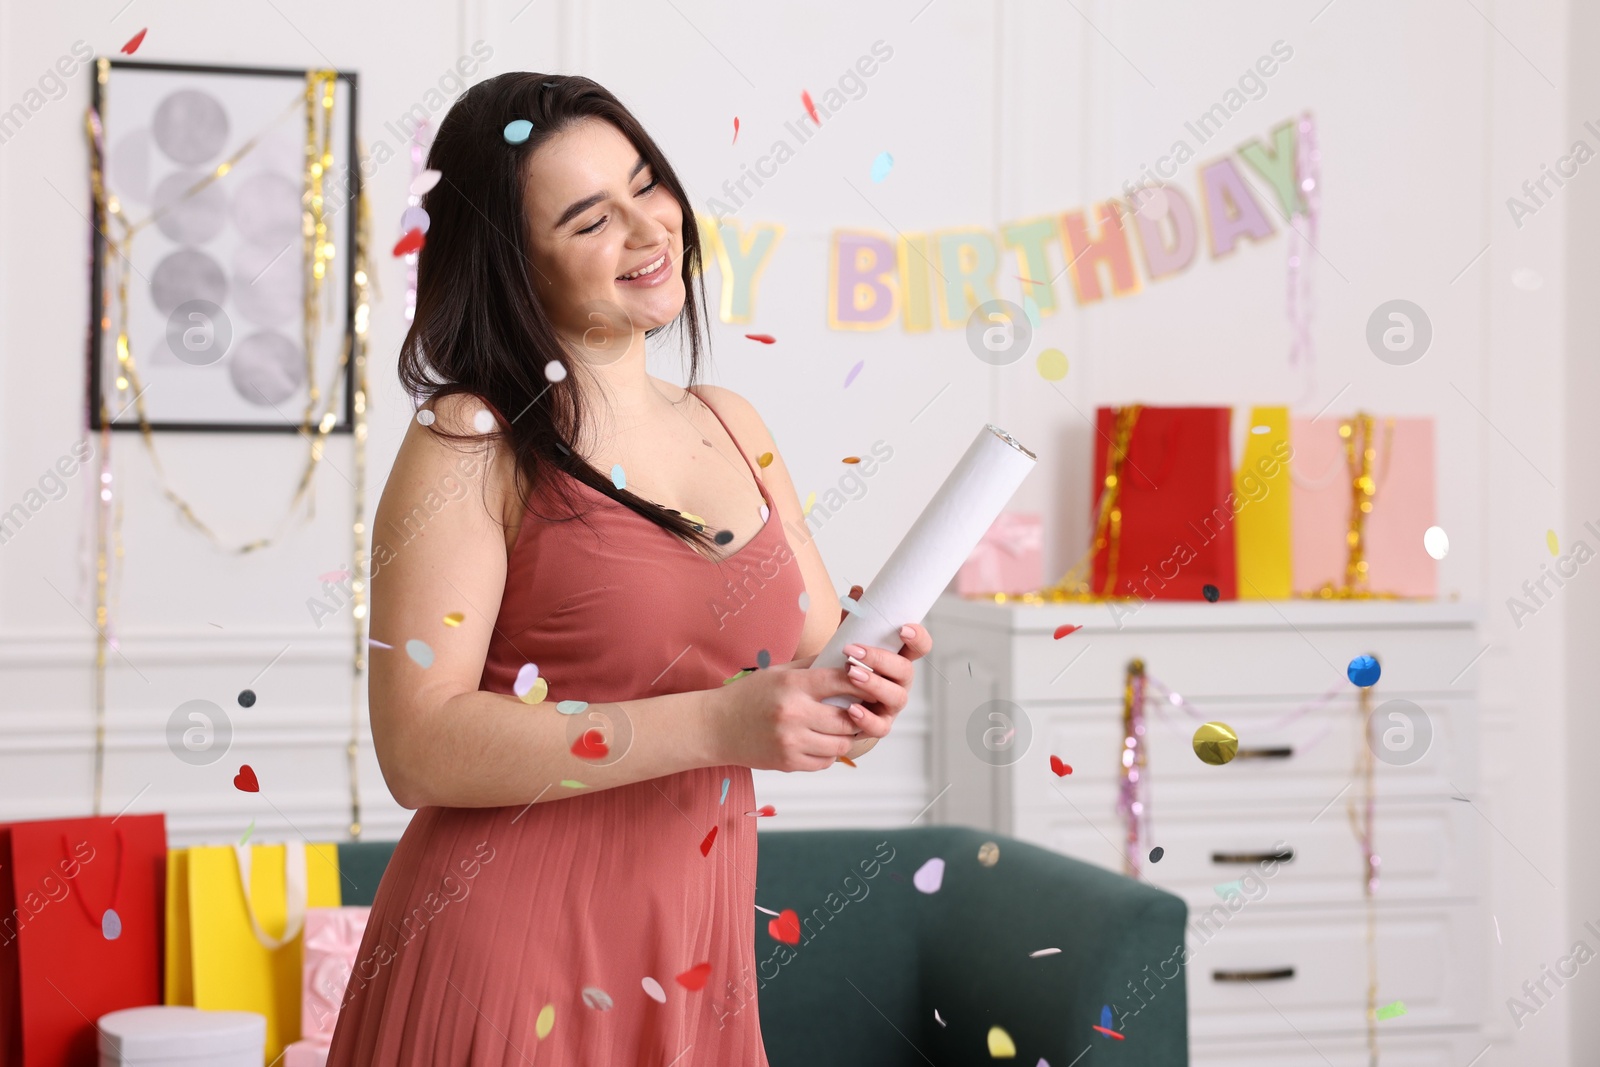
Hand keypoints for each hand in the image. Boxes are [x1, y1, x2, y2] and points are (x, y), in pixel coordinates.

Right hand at [708, 651, 876, 771]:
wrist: (715, 727)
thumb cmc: (748, 696)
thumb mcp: (778, 672)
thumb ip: (813, 666)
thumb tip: (847, 659)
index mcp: (793, 685)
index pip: (841, 681)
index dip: (862, 682)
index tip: (870, 683)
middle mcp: (794, 713)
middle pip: (848, 718)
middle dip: (858, 714)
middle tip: (861, 710)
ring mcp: (791, 741)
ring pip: (841, 744)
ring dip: (845, 737)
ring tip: (840, 727)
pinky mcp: (788, 763)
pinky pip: (825, 762)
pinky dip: (828, 753)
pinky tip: (821, 742)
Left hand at [825, 583, 932, 743]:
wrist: (831, 703)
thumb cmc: (845, 668)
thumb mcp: (848, 641)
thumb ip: (853, 619)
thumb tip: (856, 591)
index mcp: (898, 658)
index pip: (920, 646)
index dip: (918, 637)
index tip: (902, 628)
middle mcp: (900, 682)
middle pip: (905, 670)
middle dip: (881, 660)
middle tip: (854, 652)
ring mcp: (891, 705)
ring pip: (896, 697)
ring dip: (874, 685)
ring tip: (851, 674)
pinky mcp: (879, 725)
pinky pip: (879, 727)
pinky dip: (866, 718)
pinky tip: (851, 708)